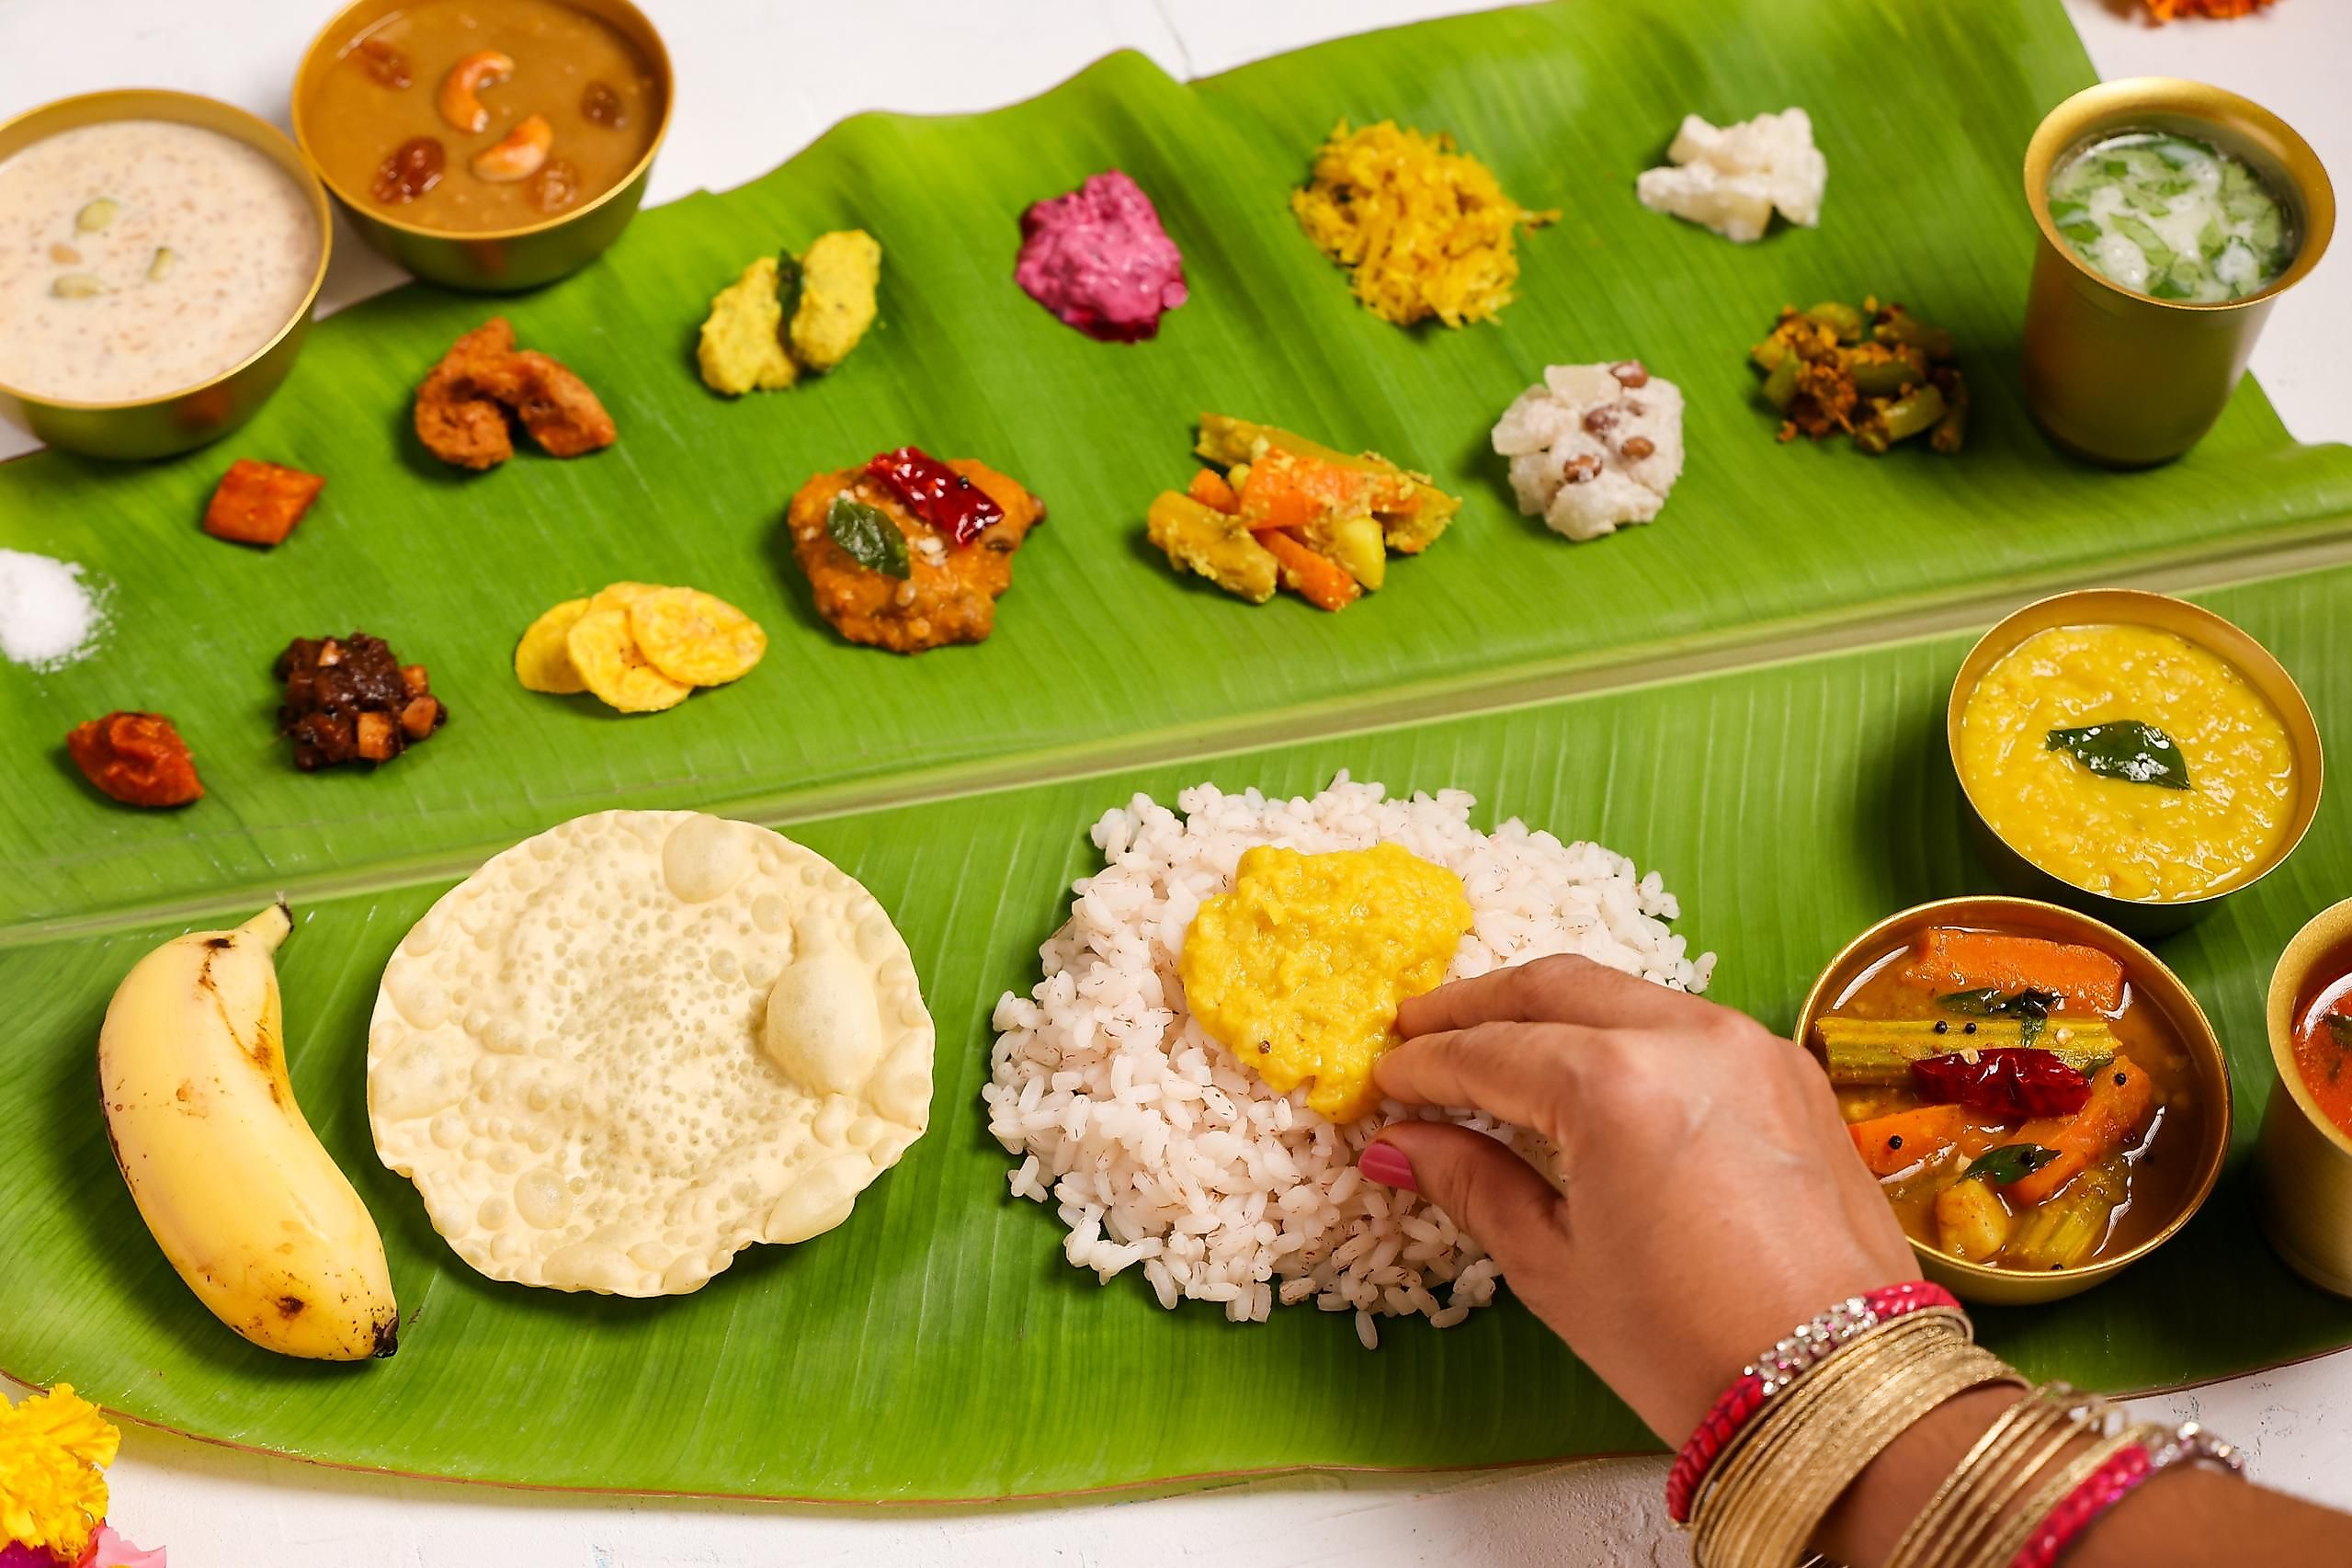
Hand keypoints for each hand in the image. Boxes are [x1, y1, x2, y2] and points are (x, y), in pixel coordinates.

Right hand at [1363, 954, 1912, 1442]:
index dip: (1427, 1067)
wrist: (1847, 1393)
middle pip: (1555, 988)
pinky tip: (1588, 1071)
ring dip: (1553, 1011)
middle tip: (1420, 1031)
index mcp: (1616, 1084)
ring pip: (1625, 995)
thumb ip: (1473, 1185)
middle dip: (1478, 1006)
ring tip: (1496, 1046)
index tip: (1385, 1080)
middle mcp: (1688, 1037)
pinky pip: (1685, 1025)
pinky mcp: (1793, 1072)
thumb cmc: (1694, 1348)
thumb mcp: (1557, 1269)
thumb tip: (1400, 1145)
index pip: (1491, 1052)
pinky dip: (1623, 1033)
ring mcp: (1751, 1045)